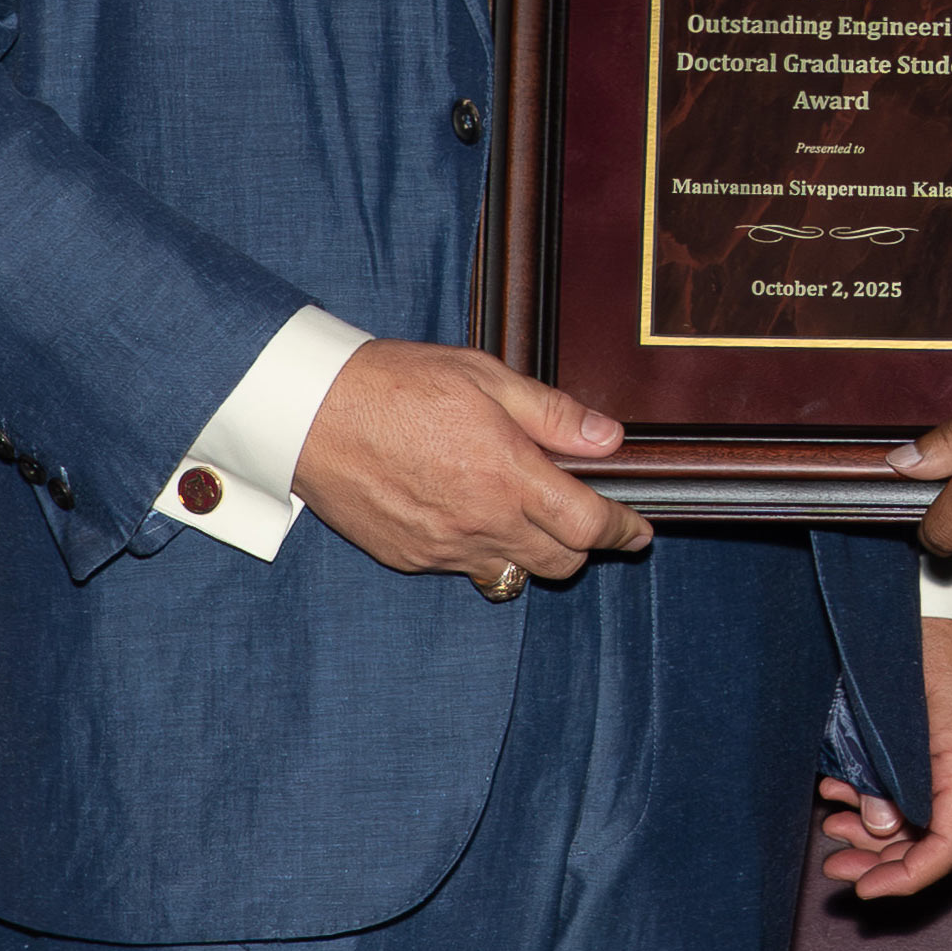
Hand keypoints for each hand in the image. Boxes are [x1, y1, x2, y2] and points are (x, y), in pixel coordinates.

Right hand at [291, 338, 650, 590]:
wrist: (313, 413)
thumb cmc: (399, 384)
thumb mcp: (486, 377)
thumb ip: (552, 414)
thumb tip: (607, 438)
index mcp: (507, 475)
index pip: (587, 525)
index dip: (622, 531)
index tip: (637, 530)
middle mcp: (480, 522)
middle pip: (560, 563)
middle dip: (583, 544)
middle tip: (584, 516)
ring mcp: (443, 548)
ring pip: (513, 573)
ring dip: (532, 551)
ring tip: (526, 512)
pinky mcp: (411, 557)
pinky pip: (464, 568)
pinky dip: (482, 549)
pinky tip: (471, 511)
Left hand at [818, 616, 951, 899]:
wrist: (946, 601)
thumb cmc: (928, 642)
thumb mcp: (899, 705)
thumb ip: (889, 767)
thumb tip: (878, 823)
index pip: (949, 847)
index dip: (907, 878)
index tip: (864, 887)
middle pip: (931, 842)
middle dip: (880, 860)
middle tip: (834, 865)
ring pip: (919, 819)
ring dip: (873, 830)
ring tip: (831, 821)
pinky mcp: (942, 747)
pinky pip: (915, 790)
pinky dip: (878, 799)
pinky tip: (843, 790)